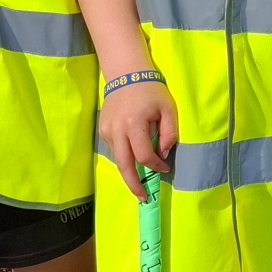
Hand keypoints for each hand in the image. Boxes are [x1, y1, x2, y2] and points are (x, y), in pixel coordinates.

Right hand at [99, 81, 177, 201]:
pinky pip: (115, 148)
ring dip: (130, 170)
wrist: (126, 72)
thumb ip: (169, 133)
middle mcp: (117, 130)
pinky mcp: (103, 129)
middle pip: (124, 165)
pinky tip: (133, 151)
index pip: (144, 156)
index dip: (156, 166)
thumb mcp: (168, 108)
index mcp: (134, 124)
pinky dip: (125, 155)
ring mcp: (107, 130)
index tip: (165, 168)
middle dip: (134, 184)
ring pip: (118, 158)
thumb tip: (163, 154)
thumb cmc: (151, 90)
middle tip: (143, 198)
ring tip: (140, 179)